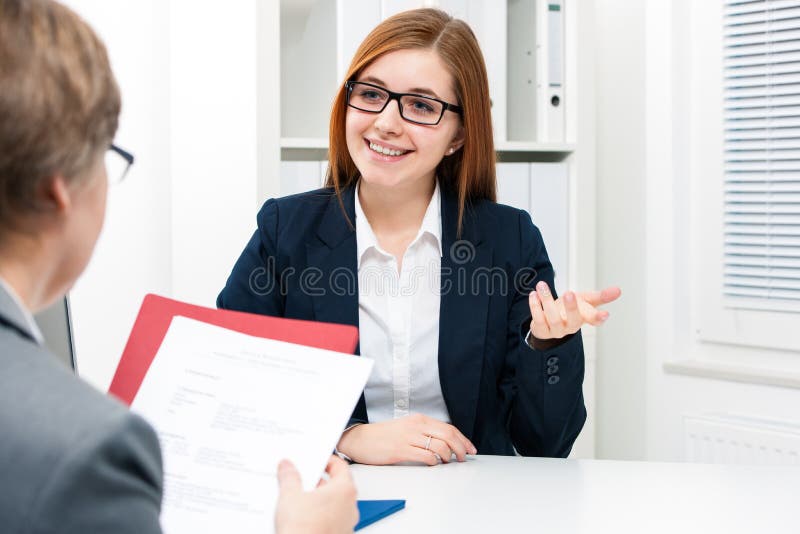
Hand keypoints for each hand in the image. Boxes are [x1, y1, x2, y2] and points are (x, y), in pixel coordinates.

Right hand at [275, 456, 358, 533]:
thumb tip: (287, 466)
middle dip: (319, 482)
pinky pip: (331, 520)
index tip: (316, 460)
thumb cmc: (304, 529)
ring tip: (299, 499)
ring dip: (319, 500)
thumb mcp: (290, 495)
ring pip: (334, 505)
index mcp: (345, 490)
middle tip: (303, 479)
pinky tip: (303, 518)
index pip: (340, 466)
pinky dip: (319, 516)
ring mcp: (347, 523)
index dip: (326, 460)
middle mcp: (351, 506)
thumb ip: (289, 476)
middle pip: (337, 485)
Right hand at [336, 414, 477, 465]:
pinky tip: (433, 465)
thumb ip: (424, 432)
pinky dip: (434, 463)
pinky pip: (426, 457)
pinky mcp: (401, 451)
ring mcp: (409, 438)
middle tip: (464, 458)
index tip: (470, 448)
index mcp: (419, 419)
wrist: (360, 439)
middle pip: (448, 436)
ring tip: (448, 462)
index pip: (449, 428)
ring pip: (440, 447)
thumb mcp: (407, 427)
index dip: (463, 439)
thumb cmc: (383, 436)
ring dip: (449, 457)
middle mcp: (416, 426)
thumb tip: (445, 443)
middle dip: (461, 449)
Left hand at [529, 281, 620, 340]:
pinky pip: (538, 319)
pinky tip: (533, 294)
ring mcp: (556, 330)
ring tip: (542, 286)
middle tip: (569, 293)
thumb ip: (600, 296)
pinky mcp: (541, 329)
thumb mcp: (585, 301)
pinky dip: (534, 306)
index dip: (599, 318)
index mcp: (584, 319)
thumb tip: (618, 290)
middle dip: (571, 307)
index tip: (605, 314)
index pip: (593, 320)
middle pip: (573, 320)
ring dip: (547, 301)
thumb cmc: (570, 309)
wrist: (550, 321)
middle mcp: (570, 326)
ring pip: (552, 318)